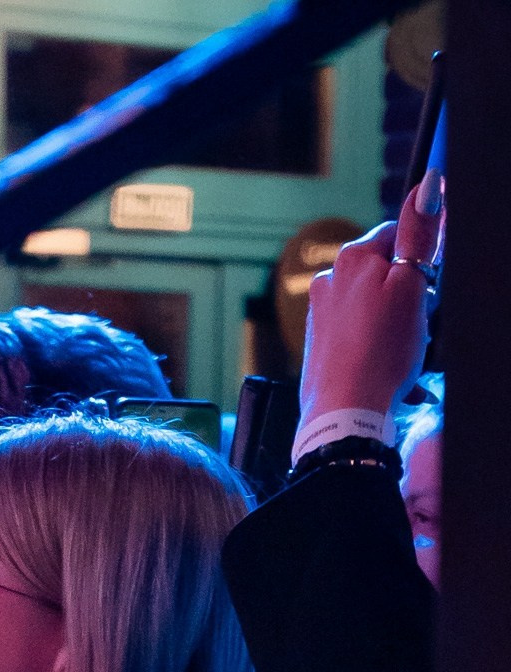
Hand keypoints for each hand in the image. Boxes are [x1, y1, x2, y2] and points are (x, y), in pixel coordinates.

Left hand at [298, 175, 443, 426]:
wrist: (344, 414)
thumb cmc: (382, 351)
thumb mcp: (412, 286)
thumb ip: (419, 234)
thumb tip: (428, 183)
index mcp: (352, 257)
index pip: (398, 236)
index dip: (420, 262)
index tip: (426, 288)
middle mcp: (328, 279)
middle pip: (384, 272)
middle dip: (404, 294)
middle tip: (412, 325)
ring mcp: (319, 314)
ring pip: (371, 306)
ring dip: (391, 323)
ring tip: (398, 353)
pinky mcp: (318, 346)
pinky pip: (357, 335)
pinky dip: (374, 346)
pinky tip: (382, 368)